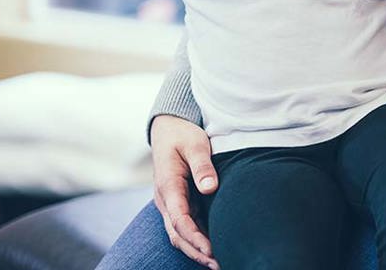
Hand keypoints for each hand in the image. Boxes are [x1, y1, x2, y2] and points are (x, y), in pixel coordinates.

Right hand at [150, 115, 219, 269]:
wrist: (168, 129)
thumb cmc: (182, 134)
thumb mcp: (195, 143)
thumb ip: (202, 165)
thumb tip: (210, 188)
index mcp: (168, 185)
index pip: (179, 218)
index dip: (194, 237)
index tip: (210, 250)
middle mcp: (166, 199)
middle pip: (177, 234)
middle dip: (196, 251)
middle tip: (219, 264)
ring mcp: (170, 203)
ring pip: (179, 233)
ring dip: (196, 250)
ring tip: (218, 263)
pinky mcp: (178, 203)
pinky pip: (185, 226)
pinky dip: (196, 239)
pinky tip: (213, 248)